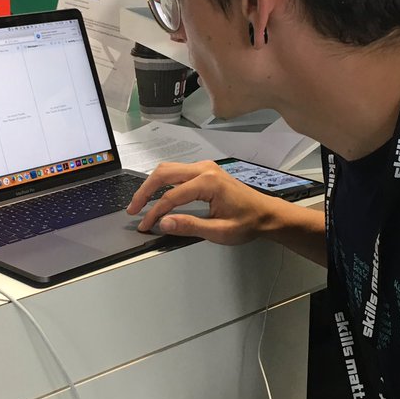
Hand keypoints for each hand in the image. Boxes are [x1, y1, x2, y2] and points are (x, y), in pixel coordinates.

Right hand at [125, 160, 279, 244]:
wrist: (266, 214)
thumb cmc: (247, 222)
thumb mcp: (219, 231)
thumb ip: (190, 226)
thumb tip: (164, 223)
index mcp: (208, 183)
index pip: (171, 197)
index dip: (154, 213)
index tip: (145, 226)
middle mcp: (204, 169)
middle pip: (164, 173)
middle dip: (145, 191)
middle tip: (133, 210)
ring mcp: (205, 167)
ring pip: (168, 169)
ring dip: (152, 185)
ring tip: (141, 204)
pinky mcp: (205, 171)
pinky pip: (177, 172)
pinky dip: (163, 183)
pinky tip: (158, 196)